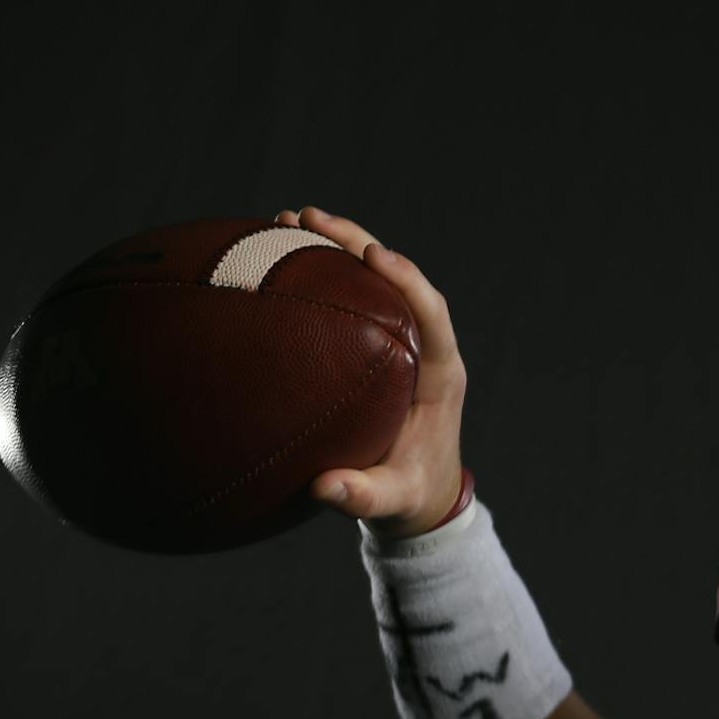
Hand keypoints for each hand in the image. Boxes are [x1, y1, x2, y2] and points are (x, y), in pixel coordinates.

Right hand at [276, 205, 467, 539]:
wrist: (418, 500)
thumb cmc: (410, 498)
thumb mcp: (391, 501)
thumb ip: (364, 497)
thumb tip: (325, 488)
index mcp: (440, 374)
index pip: (432, 312)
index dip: (408, 280)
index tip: (374, 254)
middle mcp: (422, 347)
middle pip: (397, 279)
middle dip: (356, 242)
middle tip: (310, 217)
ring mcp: (397, 341)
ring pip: (372, 280)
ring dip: (335, 246)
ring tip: (288, 219)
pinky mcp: (373, 344)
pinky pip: (352, 298)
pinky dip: (321, 274)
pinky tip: (278, 254)